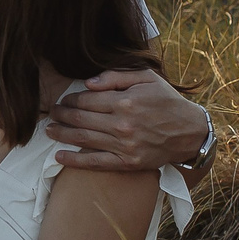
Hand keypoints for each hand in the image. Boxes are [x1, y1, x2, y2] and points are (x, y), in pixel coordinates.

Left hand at [43, 68, 208, 172]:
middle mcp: (122, 124)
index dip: (70, 99)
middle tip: (51, 113)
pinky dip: (75, 160)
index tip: (63, 100)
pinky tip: (59, 156)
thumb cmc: (167, 101)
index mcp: (125, 101)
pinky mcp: (127, 162)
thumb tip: (88, 83)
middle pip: (81, 119)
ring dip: (61, 135)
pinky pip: (96, 162)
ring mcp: (124, 145)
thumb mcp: (147, 78)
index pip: (86, 100)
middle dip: (61, 115)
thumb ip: (116, 76)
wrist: (190, 132)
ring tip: (48, 130)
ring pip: (83, 139)